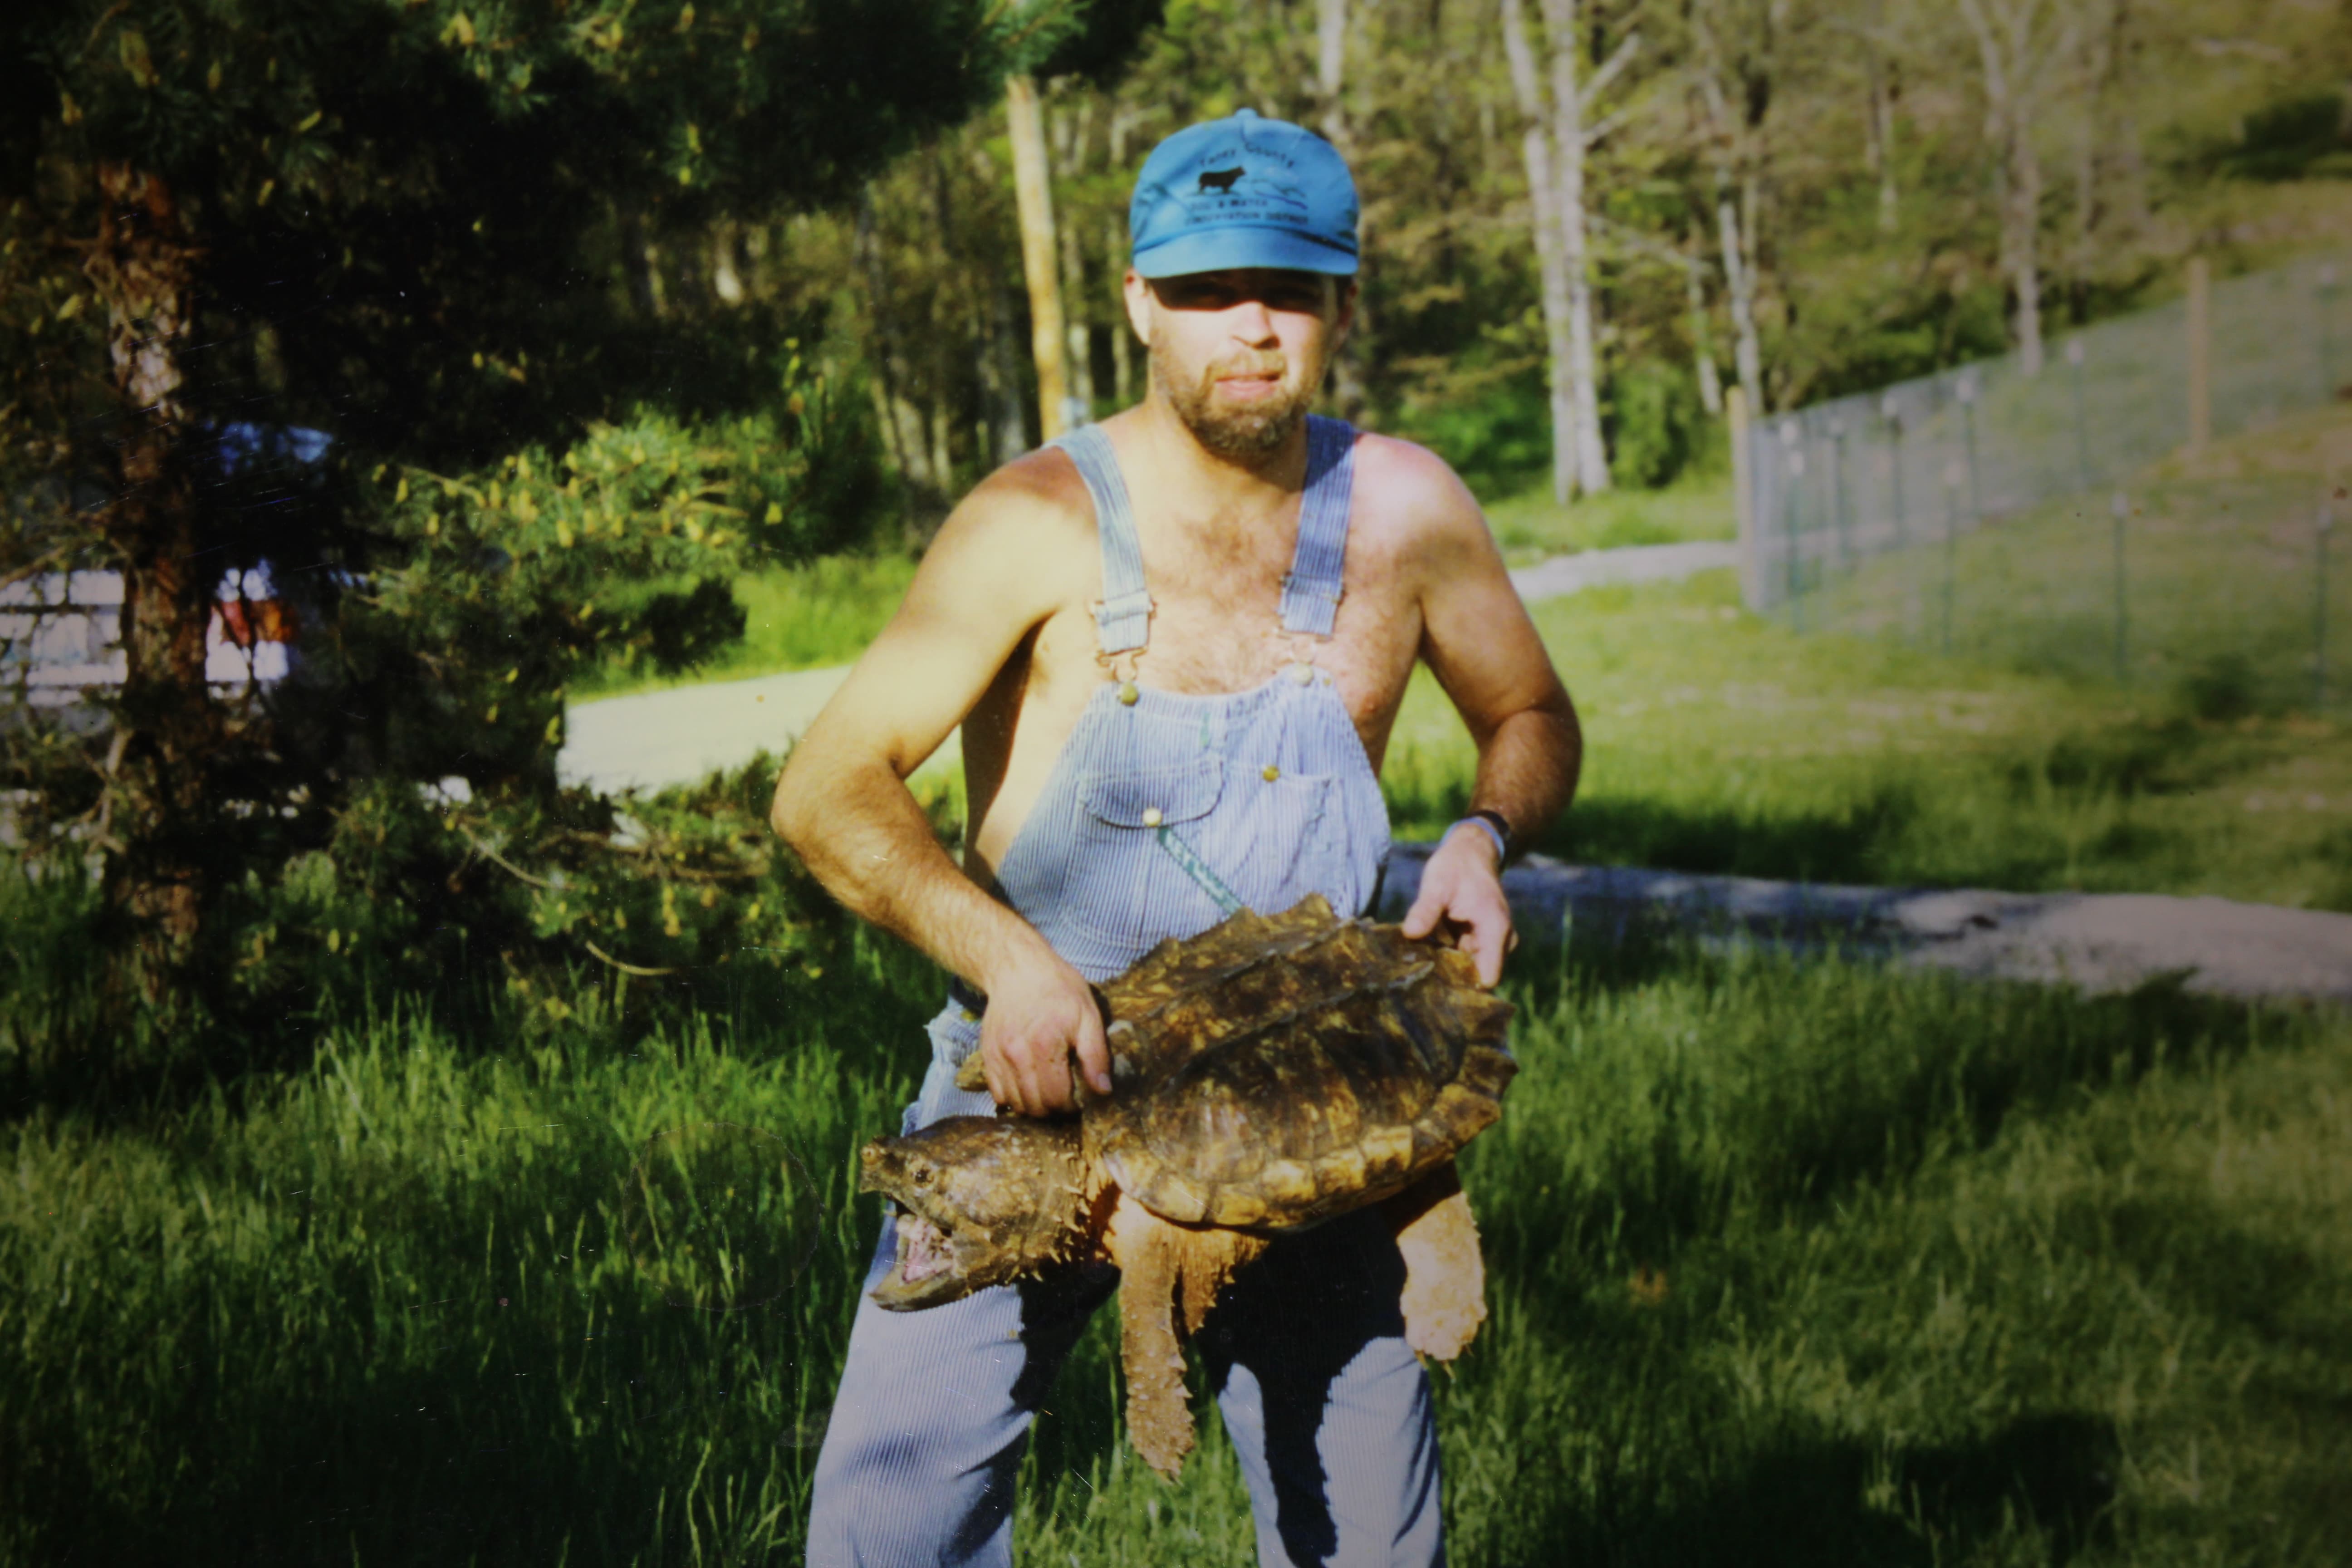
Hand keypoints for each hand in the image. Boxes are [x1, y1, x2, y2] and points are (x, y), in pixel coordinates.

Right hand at [975, 945, 1112, 1115]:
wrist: (1018, 968)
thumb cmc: (1059, 989)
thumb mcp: (1088, 1015)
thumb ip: (1096, 1055)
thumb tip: (1103, 1091)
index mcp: (1045, 1045)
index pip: (1056, 1098)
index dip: (1071, 1107)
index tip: (1080, 1099)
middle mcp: (1016, 1055)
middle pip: (1035, 1106)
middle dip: (1054, 1110)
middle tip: (1066, 1098)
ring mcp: (998, 1056)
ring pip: (1015, 1103)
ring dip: (1034, 1106)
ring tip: (1048, 1093)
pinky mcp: (987, 1055)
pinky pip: (997, 1093)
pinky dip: (1013, 1098)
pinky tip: (1028, 1086)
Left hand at [1401, 822, 1516, 987]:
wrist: (1470, 852)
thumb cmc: (1455, 866)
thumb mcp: (1436, 885)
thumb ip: (1426, 910)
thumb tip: (1409, 933)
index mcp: (1495, 930)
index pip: (1487, 978)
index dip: (1462, 986)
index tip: (1433, 984)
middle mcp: (1499, 941)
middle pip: (1473, 975)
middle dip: (1447, 975)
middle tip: (1416, 970)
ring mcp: (1490, 941)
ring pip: (1465, 966)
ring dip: (1444, 963)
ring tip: (1417, 956)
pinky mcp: (1480, 939)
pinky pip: (1462, 955)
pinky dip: (1444, 952)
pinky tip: (1425, 946)